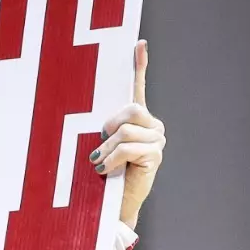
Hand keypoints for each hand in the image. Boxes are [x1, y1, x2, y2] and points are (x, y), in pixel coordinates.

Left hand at [92, 40, 165, 225]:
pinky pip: (129, 147)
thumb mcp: (97, 145)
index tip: (139, 43)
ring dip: (107, 149)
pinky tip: (104, 169)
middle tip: (99, 147)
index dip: (139, 65)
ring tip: (100, 164)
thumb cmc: (100, 174)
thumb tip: (92, 121)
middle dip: (108, 128)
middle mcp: (151, 125)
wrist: (111, 206)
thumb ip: (100, 129)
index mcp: (136, 119)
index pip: (138, 87)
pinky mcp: (155, 154)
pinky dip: (112, 159)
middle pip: (129, 110)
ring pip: (125, 130)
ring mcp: (157, 139)